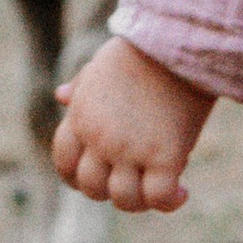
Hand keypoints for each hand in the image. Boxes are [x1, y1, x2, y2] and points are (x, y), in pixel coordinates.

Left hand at [52, 37, 213, 214]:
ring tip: (161, 188)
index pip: (64, 163)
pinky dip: (170, 202)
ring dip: (141, 201)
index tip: (102, 177)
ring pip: (124, 200)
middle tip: (136, 181)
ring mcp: (130, 150)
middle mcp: (100, 139)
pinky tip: (182, 191)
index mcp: (81, 117)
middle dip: (111, 190)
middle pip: (92, 188)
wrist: (178, 40)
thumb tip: (60, 96)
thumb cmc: (143, 49)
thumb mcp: (101, 66)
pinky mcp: (165, 156)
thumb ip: (81, 87)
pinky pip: (159, 198)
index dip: (78, 177)